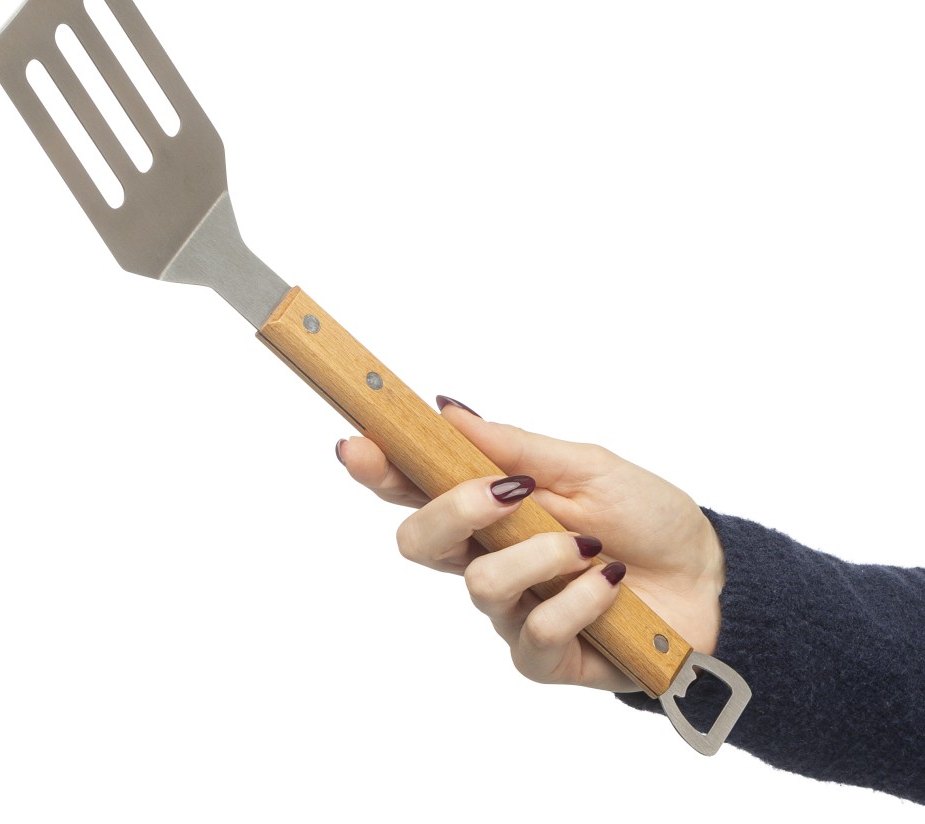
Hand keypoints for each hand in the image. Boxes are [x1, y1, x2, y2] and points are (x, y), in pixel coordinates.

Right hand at [336, 399, 723, 693]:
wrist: (709, 578)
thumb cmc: (645, 516)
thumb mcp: (586, 465)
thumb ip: (515, 446)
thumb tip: (447, 410)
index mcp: (490, 507)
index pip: (416, 488)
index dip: (379, 468)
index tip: (358, 443)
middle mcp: (488, 557)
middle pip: (418, 542)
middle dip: (452, 511)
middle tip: (505, 492)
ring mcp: (511, 610)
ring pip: (477, 583)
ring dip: (540, 555)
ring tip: (591, 547)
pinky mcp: (542, 656)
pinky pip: (532, 630)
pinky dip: (577, 599)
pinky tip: (610, 585)